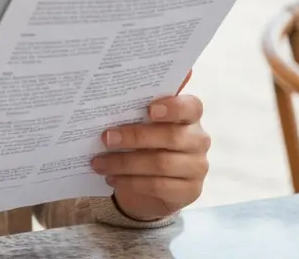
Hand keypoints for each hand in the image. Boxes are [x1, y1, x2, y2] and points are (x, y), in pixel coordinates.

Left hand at [91, 93, 209, 221]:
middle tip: (106, 138)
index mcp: (190, 116)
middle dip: (134, 136)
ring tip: (100, 163)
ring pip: (161, 164)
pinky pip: (158, 186)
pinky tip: (112, 178)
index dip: (173, 107)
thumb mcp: (144, 125)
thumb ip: (136, 115)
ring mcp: (197, 167)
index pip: (191, 107)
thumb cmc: (147, 142)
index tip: (149, 109)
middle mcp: (198, 140)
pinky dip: (131, 182)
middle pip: (170, 136)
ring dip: (125, 163)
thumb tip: (106, 110)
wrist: (155, 183)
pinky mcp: (190, 191)